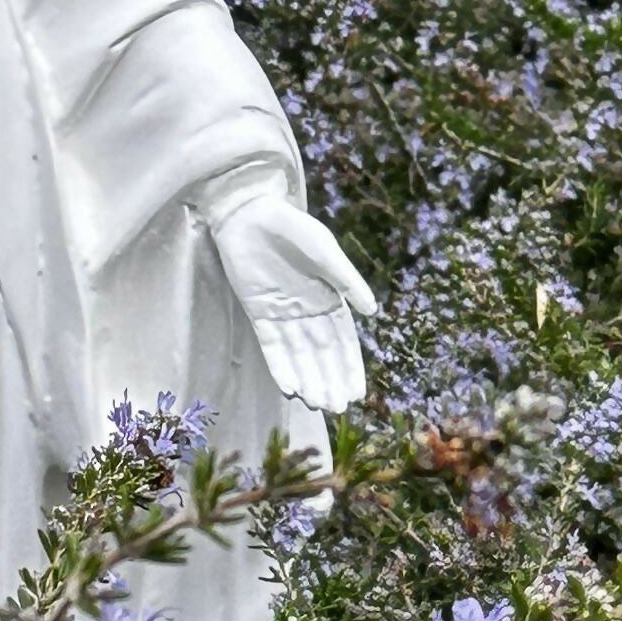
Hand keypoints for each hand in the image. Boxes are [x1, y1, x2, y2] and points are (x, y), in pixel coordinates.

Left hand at [209, 189, 377, 416]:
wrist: (249, 212)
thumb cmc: (293, 227)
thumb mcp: (325, 251)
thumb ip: (346, 280)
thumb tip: (372, 312)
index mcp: (329, 297)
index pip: (343, 340)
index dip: (350, 366)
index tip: (357, 393)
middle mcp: (308, 311)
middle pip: (321, 353)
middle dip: (330, 380)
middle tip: (336, 409)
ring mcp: (283, 315)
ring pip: (298, 355)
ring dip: (308, 379)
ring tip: (316, 404)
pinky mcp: (258, 314)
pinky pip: (271, 346)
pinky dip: (280, 366)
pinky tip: (289, 388)